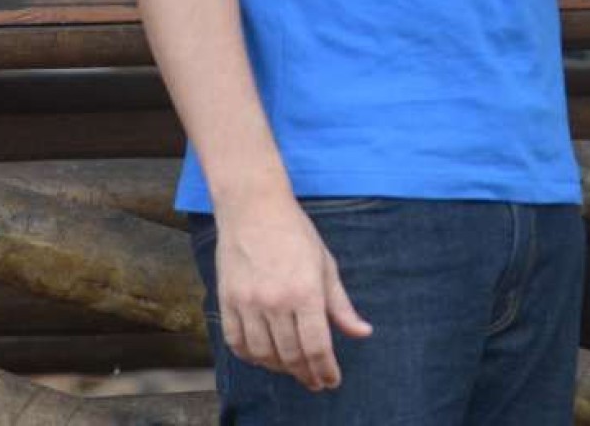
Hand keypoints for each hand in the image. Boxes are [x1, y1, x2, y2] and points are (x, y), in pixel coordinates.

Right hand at [214, 195, 373, 390]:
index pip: (317, 346)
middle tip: (316, 381)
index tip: (331, 381)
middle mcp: (275, 302)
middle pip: (291, 355)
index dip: (326, 370)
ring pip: (263, 354)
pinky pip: (237, 343)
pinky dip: (252, 356)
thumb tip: (362, 333)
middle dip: (306, 374)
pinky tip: (265, 357)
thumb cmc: (295, 233)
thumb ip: (341, 305)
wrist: (253, 208)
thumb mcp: (326, 266)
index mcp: (305, 292)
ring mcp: (248, 303)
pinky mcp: (226, 301)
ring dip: (280, 369)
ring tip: (294, 369)